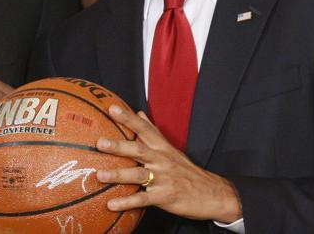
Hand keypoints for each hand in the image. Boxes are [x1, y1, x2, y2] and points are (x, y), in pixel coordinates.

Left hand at [95, 105, 242, 223]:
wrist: (212, 193)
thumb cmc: (186, 170)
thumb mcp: (171, 148)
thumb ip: (153, 132)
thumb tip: (139, 113)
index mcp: (163, 147)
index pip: (144, 129)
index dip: (128, 118)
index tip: (112, 108)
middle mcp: (162, 160)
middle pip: (139, 150)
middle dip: (119, 146)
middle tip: (100, 143)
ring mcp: (164, 179)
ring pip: (139, 175)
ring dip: (119, 174)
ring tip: (100, 174)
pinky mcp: (165, 197)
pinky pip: (143, 200)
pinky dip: (127, 202)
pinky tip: (111, 204)